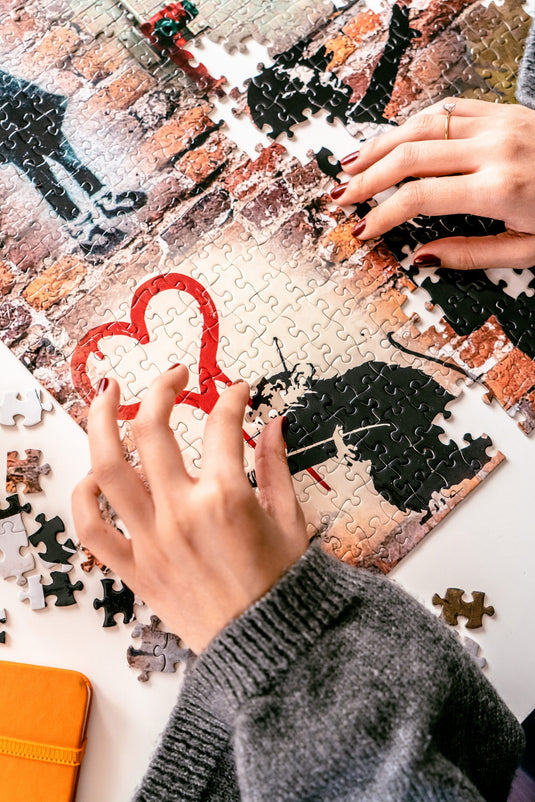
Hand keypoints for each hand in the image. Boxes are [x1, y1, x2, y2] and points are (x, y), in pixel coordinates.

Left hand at [71, 367, 307, 652]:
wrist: (267, 647)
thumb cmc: (283, 588)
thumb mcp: (291, 520)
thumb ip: (278, 465)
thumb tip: (274, 424)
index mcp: (228, 498)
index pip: (223, 424)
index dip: (233, 398)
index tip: (238, 392)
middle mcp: (182, 513)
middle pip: (151, 429)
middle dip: (161, 388)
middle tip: (172, 374)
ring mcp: (152, 540)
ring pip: (107, 466)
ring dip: (101, 422)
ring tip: (107, 395)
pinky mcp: (135, 569)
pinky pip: (92, 528)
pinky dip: (84, 497)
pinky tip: (93, 475)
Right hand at [333, 98, 534, 269]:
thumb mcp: (528, 251)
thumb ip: (470, 254)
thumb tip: (423, 256)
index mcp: (499, 188)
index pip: (418, 198)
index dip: (381, 215)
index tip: (361, 229)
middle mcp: (496, 147)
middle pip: (410, 155)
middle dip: (367, 177)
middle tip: (340, 196)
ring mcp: (500, 122)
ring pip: (422, 123)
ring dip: (381, 143)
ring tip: (353, 163)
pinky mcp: (505, 110)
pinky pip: (448, 107)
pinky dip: (415, 122)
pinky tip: (396, 138)